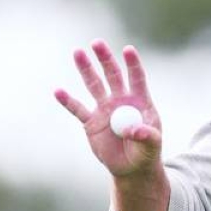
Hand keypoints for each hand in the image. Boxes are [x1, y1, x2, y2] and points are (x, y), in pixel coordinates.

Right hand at [55, 40, 163, 178]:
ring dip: (86, 70)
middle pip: (112, 75)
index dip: (133, 64)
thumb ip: (146, 135)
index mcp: (139, 100)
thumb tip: (134, 130)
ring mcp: (104, 109)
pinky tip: (58, 91)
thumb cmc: (146, 152)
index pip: (136, 77)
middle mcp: (121, 100)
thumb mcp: (152, 145)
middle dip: (105, 59)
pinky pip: (78, 109)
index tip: (128, 50)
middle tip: (97, 42)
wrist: (131, 168)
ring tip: (77, 52)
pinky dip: (68, 101)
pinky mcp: (91, 122)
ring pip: (94, 85)